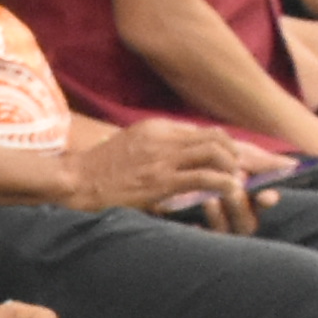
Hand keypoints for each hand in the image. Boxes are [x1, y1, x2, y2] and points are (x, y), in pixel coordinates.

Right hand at [61, 118, 255, 213]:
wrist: (76, 181)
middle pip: (215, 136)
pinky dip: (223, 183)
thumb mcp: (131, 144)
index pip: (202, 130)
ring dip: (232, 167)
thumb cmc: (100, 169)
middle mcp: (163, 138)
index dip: (224, 144)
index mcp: (157, 127)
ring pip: (215, 153)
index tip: (234, 158)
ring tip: (237, 181)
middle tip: (241, 170)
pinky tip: (230, 191)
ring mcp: (163, 159)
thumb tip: (182, 155)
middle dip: (236, 153)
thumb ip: (157, 146)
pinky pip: (204, 177)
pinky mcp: (161, 181)